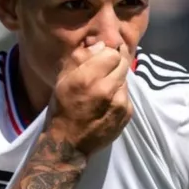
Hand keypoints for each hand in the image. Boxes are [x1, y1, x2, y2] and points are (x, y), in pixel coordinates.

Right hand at [46, 41, 132, 155]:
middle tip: (105, 70)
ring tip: (104, 89)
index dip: (108, 53)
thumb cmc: (62, 109)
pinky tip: (107, 103)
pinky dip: (119, 95)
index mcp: (87, 78)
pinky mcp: (127, 114)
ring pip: (125, 79)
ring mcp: (120, 103)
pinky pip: (127, 95)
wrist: (69, 143)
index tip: (102, 57)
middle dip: (115, 63)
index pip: (113, 53)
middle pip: (123, 63)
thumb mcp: (62, 80)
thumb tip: (101, 45)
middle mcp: (106, 89)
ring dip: (117, 80)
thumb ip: (80, 58)